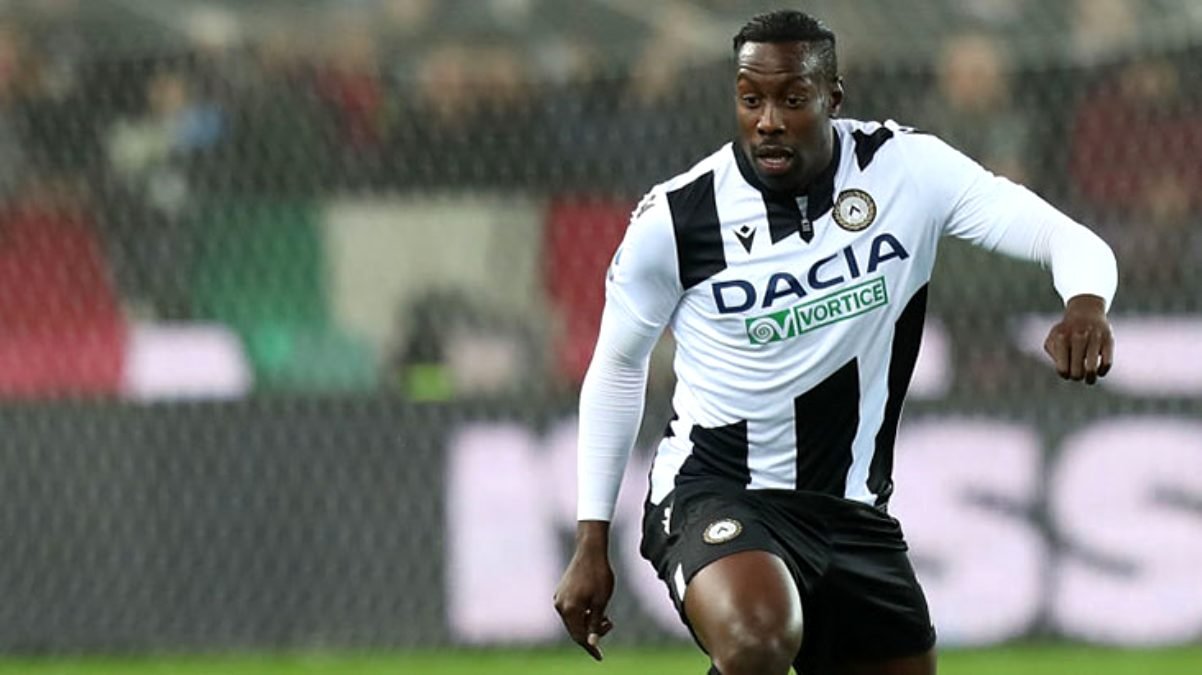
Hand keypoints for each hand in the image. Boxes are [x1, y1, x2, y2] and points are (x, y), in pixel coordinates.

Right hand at [553, 521, 614, 660]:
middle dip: (592, 633)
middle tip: (610, 624)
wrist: (590, 551)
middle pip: (575, 629)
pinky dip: (582, 613)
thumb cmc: (599, 575)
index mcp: (570, 609)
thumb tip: (591, 643)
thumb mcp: (601, 602)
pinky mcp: (561, 591)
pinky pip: (571, 610)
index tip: (600, 656)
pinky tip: (594, 608)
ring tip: (606, 616)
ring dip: (588, 622)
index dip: (590, 648)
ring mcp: (559, 598)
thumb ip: (595, 624)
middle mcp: (560, 605)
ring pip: (573, 619)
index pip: (579, 637)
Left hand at [1043, 294, 1113, 384]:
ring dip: (1090, 378)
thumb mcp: (1053, 338)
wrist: (1086, 311)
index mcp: (1062, 338)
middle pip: (1077, 370)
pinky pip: (1107, 362)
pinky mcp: (1109, 340)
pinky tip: (1100, 372)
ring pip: (1092, 368)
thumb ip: (1053, 352)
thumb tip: (1063, 369)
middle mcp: (1079, 336)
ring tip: (1089, 380)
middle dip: (1077, 376)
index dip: (1065, 374)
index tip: (1067, 373)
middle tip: (1078, 375)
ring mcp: (1095, 338)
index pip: (1063, 367)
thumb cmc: (1067, 330)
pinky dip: (1103, 370)